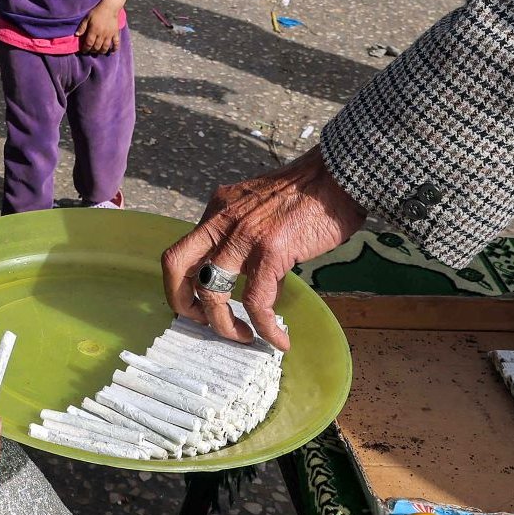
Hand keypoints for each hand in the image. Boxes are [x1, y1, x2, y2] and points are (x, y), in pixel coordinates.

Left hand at [77, 2, 121, 54]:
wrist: (109, 7)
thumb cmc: (97, 12)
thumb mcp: (87, 18)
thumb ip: (82, 27)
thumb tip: (76, 35)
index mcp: (94, 31)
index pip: (89, 43)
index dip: (86, 49)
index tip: (84, 51)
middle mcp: (101, 34)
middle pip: (97, 47)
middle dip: (93, 51)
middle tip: (91, 51)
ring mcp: (109, 35)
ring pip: (105, 47)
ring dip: (101, 51)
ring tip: (99, 52)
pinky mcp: (115, 33)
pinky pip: (116, 43)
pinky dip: (114, 49)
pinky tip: (111, 52)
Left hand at [161, 150, 365, 350]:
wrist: (337, 175)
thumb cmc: (308, 191)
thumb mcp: (260, 205)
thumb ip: (248, 236)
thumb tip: (258, 282)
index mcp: (218, 207)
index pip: (183, 249)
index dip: (180, 283)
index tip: (197, 303)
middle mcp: (222, 219)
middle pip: (176, 265)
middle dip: (181, 302)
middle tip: (202, 322)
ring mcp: (243, 235)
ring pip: (211, 290)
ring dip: (223, 324)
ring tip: (243, 337)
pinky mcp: (270, 251)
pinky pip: (256, 301)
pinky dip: (265, 327)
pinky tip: (279, 339)